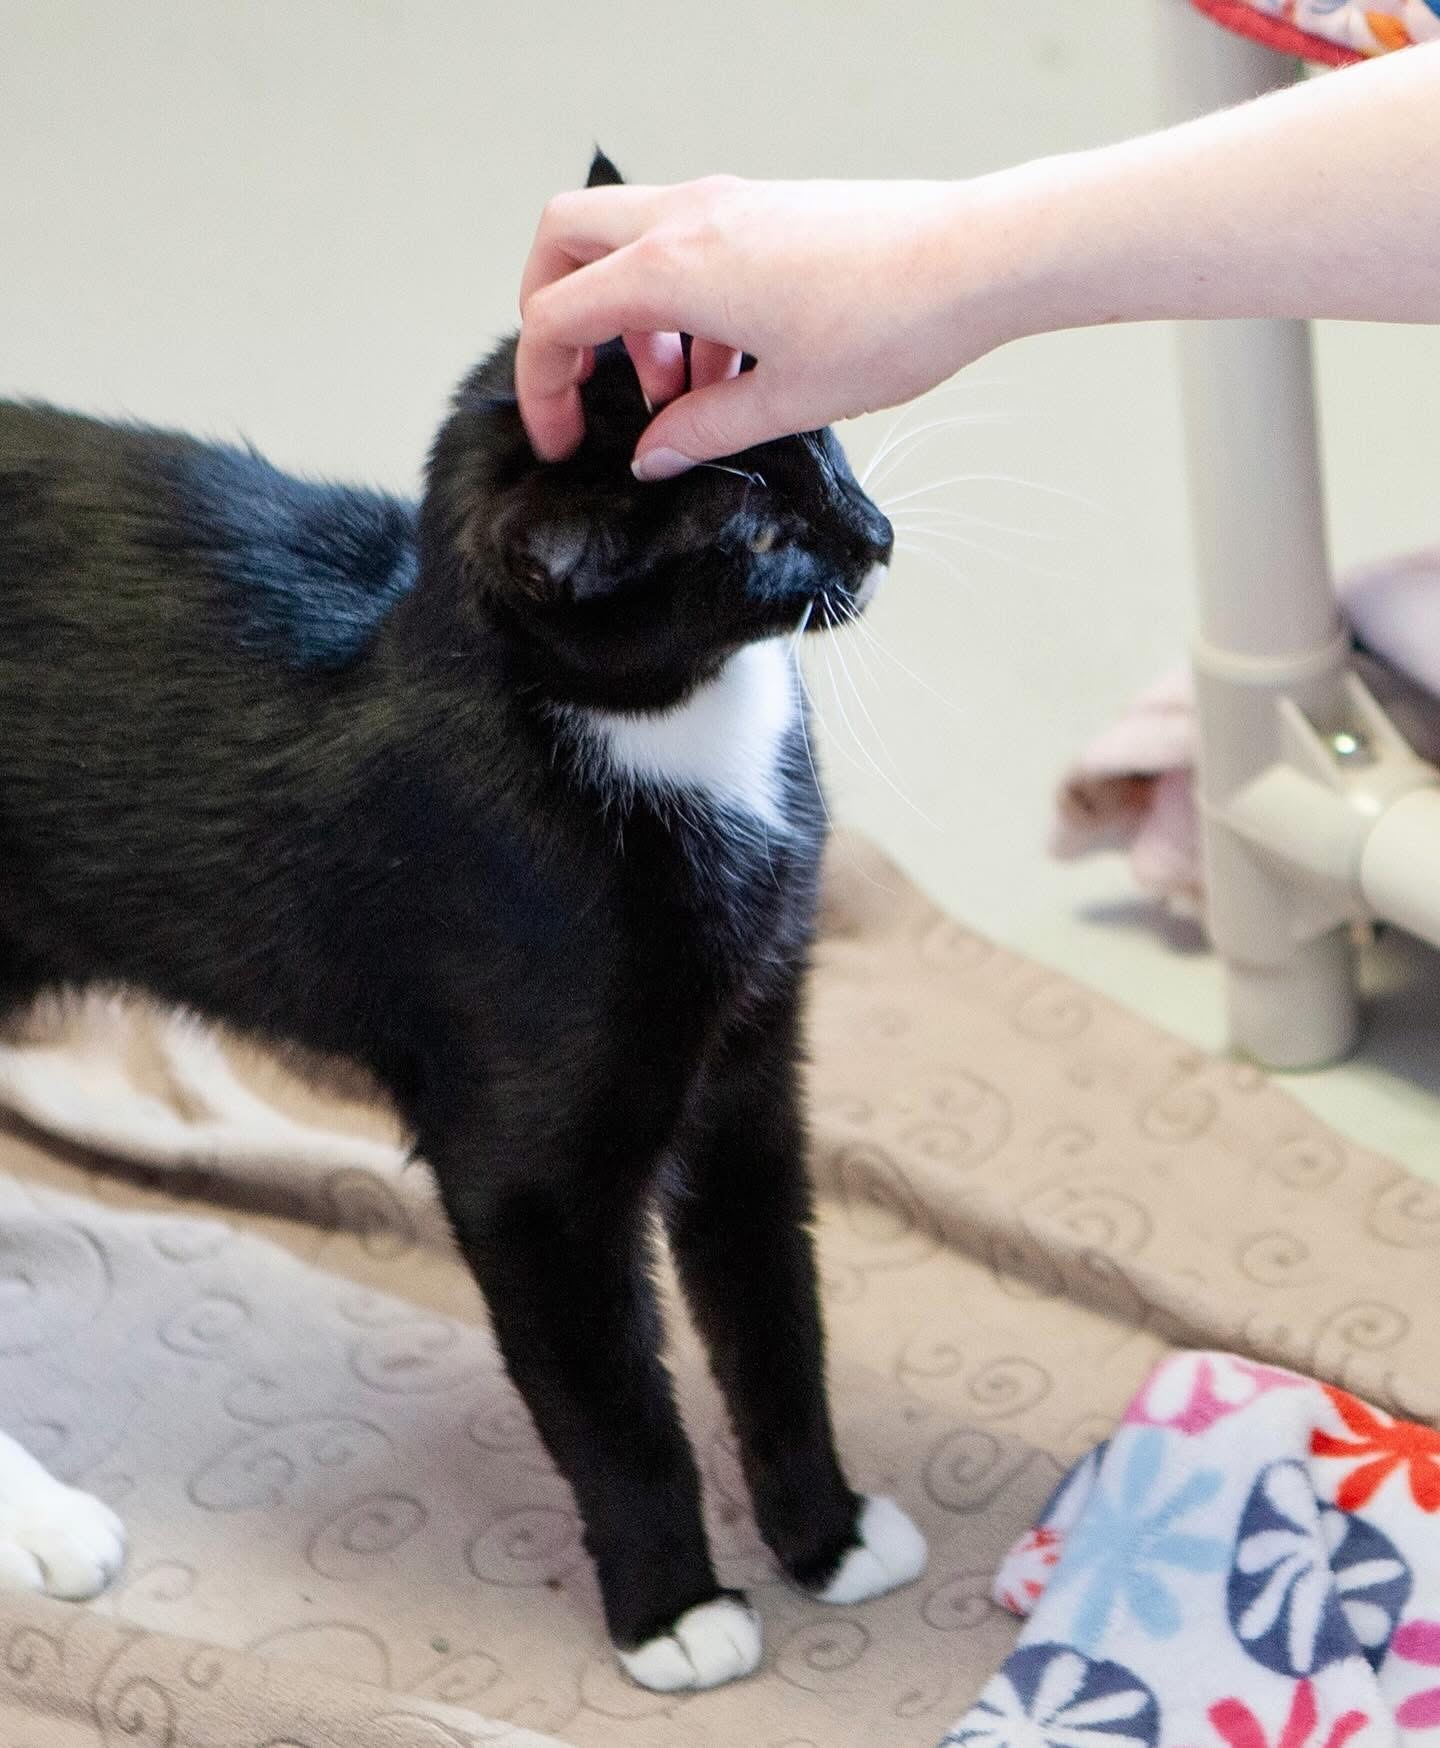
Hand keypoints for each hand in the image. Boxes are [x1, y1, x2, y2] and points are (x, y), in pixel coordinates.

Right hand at [515, 175, 1020, 476]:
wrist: (976, 260)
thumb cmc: (892, 321)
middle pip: (566, 242)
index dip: (544, 384)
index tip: (562, 438)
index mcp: (674, 267)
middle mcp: (688, 218)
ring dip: (630, 317)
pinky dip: (680, 302)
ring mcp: (727, 204)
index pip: (558, 315)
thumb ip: (703, 432)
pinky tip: (727, 367)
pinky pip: (688, 245)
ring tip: (679, 395)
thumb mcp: (785, 402)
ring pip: (627, 242)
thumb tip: (654, 455)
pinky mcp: (764, 209)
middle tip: (583, 384)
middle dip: (555, 315)